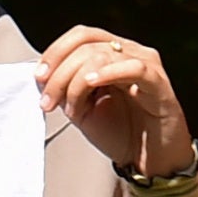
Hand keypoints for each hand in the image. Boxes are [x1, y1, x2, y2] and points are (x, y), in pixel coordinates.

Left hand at [34, 25, 196, 176]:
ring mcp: (146, 64)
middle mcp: (130, 51)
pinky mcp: (159, 82)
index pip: (81, 35)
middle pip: (87, 45)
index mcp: (112, 53)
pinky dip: (109, 72)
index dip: (55, 52)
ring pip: (103, 55)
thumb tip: (43, 76)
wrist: (152, 160)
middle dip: (60, 73)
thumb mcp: (84, 110)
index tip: (38, 78)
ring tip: (72, 110)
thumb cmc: (120, 132)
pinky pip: (134, 68)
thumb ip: (66, 90)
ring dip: (76, 83)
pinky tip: (92, 83)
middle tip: (46, 103)